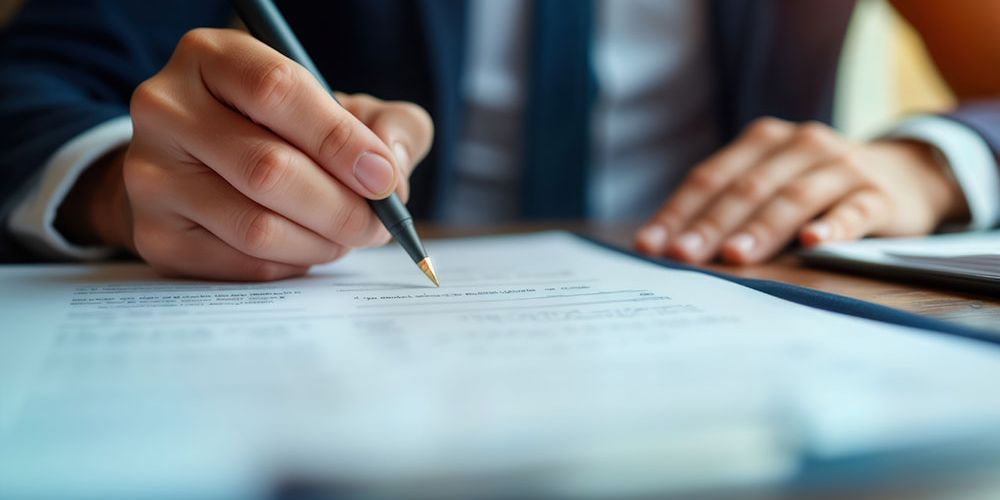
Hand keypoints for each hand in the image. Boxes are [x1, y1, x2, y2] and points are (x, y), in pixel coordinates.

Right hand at [57, 28, 432, 280]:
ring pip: (256, 226)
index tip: (382, 178)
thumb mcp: (344, 108)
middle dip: (341, 207)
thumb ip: (388, 125)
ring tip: (345, 236)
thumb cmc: (289, 132)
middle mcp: (166, 108)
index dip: (340, 140)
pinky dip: (291, 264)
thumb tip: (390, 169)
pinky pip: (240, 264)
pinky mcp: (154, 234)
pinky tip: (306, 247)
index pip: (277, 92)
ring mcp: (150, 175)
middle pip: (267, 169)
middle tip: (376, 225)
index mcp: (212, 56)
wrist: (206, 168)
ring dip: (321, 242)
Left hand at [635, 118, 968, 264]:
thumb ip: (727, 209)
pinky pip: (854, 211)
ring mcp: (842, 167)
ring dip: (761, 228)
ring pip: (794, 198)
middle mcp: (801, 145)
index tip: (650, 245)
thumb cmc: (815, 188)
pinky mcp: (879, 195)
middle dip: (710, 224)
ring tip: (734, 256)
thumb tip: (667, 249)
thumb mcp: (770, 186)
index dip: (678, 211)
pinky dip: (833, 226)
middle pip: (747, 188)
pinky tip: (813, 242)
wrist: (904, 175)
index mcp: (763, 141)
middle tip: (682, 256)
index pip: (711, 177)